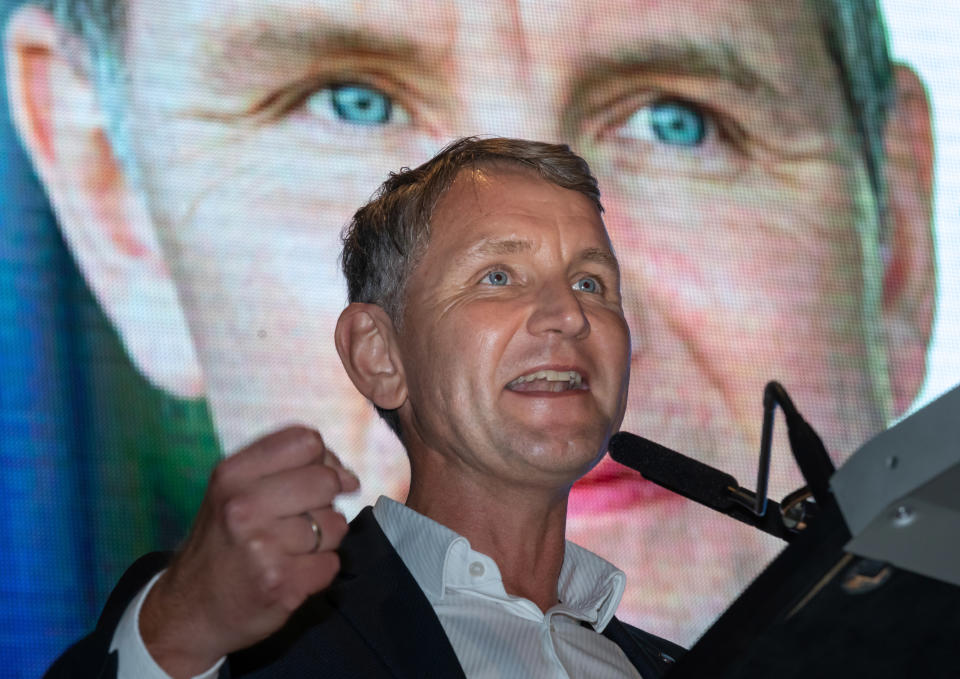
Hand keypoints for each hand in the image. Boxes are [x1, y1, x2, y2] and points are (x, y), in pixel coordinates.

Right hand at [139, 426, 358, 678]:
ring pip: (335, 524)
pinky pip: (332, 563)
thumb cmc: (223, 542)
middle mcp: (244, 506)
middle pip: (326, 481)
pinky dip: (320, 570)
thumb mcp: (234, 490)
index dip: (323, 460)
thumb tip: (348, 477)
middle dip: (326, 501)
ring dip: (324, 540)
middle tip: (302, 521)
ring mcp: (262, 546)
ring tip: (291, 550)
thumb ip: (286, 468)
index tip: (317, 481)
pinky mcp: (280, 583)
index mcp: (232, 474)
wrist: (190, 610)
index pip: (306, 442)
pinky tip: (292, 572)